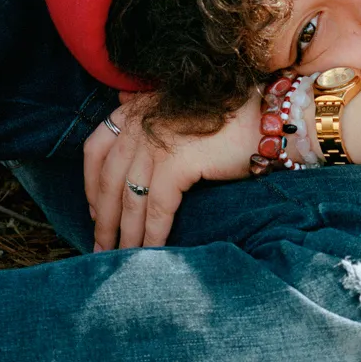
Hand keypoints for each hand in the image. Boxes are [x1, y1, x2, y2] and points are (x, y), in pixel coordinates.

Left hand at [82, 91, 260, 250]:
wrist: (270, 116)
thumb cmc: (230, 115)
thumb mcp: (179, 106)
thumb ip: (149, 110)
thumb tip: (120, 104)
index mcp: (135, 110)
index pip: (95, 150)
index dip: (90, 185)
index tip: (94, 211)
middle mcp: (139, 124)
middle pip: (108, 180)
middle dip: (103, 220)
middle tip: (102, 247)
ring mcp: (156, 143)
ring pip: (130, 199)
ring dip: (125, 234)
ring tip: (122, 258)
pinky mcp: (177, 163)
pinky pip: (157, 208)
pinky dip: (152, 234)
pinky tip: (151, 252)